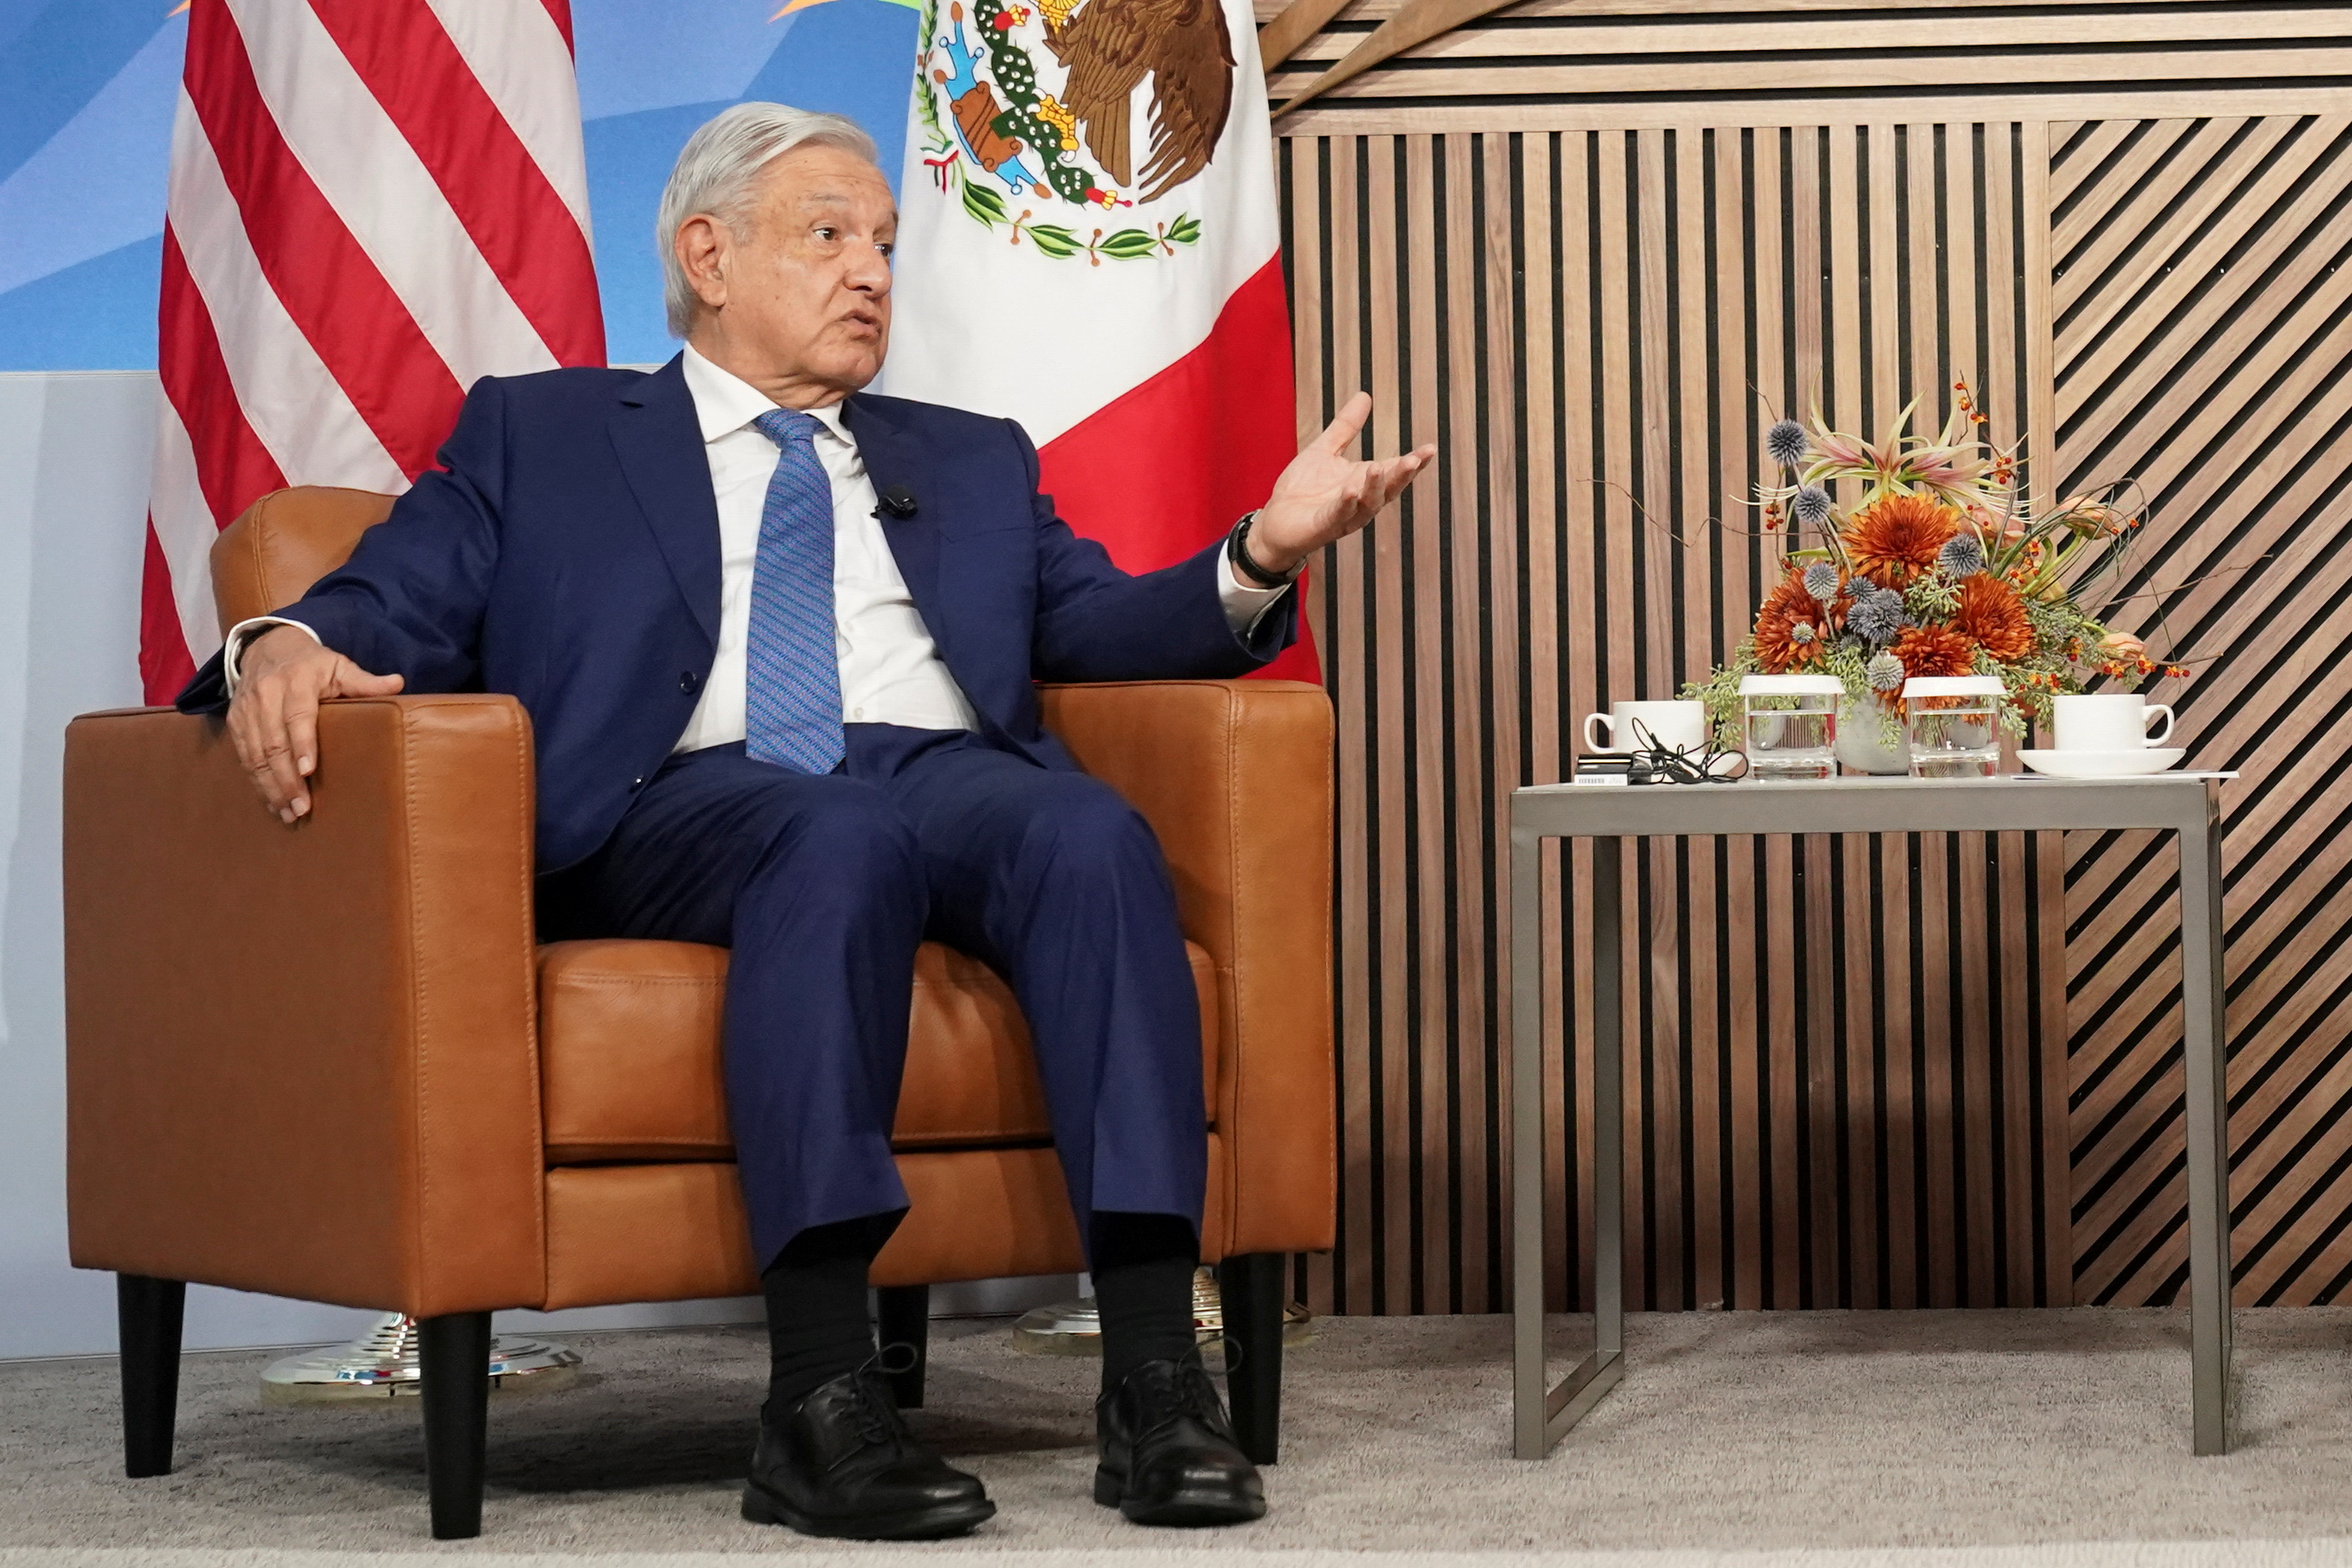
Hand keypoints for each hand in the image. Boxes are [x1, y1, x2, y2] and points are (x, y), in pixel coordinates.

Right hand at [228, 626, 403, 823]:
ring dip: (270, 786)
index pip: (298, 715)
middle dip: (286, 778)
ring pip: (255, 753)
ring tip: (287, 812)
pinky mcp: (236, 720)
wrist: (267, 646)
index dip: (302, 744)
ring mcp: (247, 709)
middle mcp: (267, 694)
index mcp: (296, 681)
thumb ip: (365, 681)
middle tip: (301, 807)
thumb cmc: (313, 663)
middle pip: (274, 741)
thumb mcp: (339, 665)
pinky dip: (256, 780)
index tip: (308, 771)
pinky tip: (271, 801)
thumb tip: (398, 683)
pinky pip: (243, 755)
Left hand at [1246, 392, 1435, 574]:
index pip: (1393, 470)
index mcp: (1363, 481)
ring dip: (1375, 487)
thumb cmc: (1301, 490)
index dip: (1413, 462)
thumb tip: (1364, 396)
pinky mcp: (1325, 526)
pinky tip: (1351, 491)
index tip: (1430, 449)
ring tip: (1378, 467)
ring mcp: (1345, 516)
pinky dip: (1347, 504)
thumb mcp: (1324, 451)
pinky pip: (1339, 515)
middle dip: (1402, 475)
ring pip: (1368, 504)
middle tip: (1415, 460)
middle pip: (1388, 488)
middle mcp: (1361, 501)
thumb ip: (1345, 427)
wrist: (1275, 522)